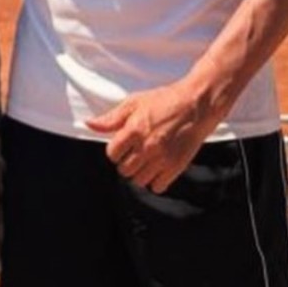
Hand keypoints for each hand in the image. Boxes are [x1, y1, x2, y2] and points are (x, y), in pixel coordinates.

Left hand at [85, 81, 221, 193]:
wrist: (197, 104)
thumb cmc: (165, 100)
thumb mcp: (135, 102)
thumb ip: (111, 118)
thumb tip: (90, 124)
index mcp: (134, 130)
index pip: (112, 154)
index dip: (116, 150)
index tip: (123, 146)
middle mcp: (147, 146)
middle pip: (124, 170)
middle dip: (127, 162)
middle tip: (136, 153)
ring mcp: (162, 158)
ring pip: (139, 180)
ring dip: (140, 173)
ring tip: (147, 160)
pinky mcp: (176, 166)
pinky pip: (158, 186)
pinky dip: (156, 181)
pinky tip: (159, 168)